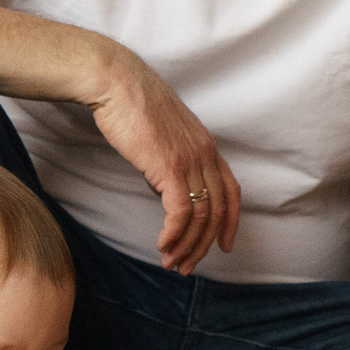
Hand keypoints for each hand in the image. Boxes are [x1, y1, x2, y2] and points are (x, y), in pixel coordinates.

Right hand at [82, 47, 241, 272]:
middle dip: (203, 245)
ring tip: (171, 262)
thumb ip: (170, 163)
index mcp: (207, 147)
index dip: (230, 222)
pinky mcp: (171, 167)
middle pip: (217, 211)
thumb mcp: (162, 138)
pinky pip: (181, 212)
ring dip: (186, 245)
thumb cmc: (132, 106)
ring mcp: (191, 161)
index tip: (223, 245)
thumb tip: (164, 189)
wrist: (118, 83)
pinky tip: (162, 244)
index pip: (231, 192)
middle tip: (187, 266)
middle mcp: (206, 155)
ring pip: (201, 216)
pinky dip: (173, 234)